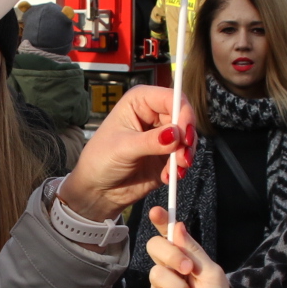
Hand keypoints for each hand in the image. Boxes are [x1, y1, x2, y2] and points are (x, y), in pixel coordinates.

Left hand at [59, 85, 190, 220]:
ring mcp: (163, 135)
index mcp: (140, 102)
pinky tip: (166, 177)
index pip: (171, 98)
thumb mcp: (123, 148)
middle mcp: (154, 115)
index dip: (183, 113)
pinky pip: (184, 157)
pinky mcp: (167, 155)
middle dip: (186, 139)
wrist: (98, 189)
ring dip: (185, 155)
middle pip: (184, 118)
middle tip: (181, 158)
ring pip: (187, 138)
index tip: (184, 135)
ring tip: (174, 171)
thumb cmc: (101, 160)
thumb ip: (151, 141)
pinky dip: (179, 168)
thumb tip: (176, 134)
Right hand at [143, 207, 243, 287]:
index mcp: (186, 257)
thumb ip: (192, 250)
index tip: (157, 212)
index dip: (162, 222)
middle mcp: (171, 268)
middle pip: (155, 247)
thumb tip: (177, 225)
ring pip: (156, 272)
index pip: (170, 235)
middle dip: (171, 255)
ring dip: (177, 285)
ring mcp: (161, 286)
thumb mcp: (211, 272)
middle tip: (188, 269)